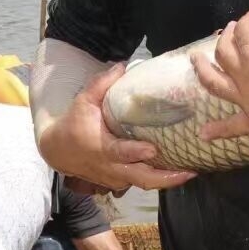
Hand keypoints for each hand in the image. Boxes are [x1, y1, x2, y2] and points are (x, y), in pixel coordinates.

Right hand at [38, 65, 194, 192]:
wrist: (58, 151)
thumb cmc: (74, 123)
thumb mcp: (83, 101)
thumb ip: (102, 84)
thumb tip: (123, 65)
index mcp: (102, 147)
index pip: (120, 153)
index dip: (135, 153)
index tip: (153, 150)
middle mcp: (111, 167)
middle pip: (140, 179)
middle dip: (165, 178)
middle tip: (189, 172)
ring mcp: (116, 178)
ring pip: (144, 184)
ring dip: (166, 181)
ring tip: (190, 172)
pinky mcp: (119, 182)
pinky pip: (141, 183)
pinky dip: (159, 180)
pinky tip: (177, 171)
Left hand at [190, 0, 248, 139]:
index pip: (243, 29)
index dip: (248, 18)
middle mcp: (244, 74)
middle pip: (224, 52)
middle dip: (227, 37)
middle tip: (232, 30)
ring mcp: (247, 99)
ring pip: (215, 83)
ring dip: (202, 70)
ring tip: (195, 60)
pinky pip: (232, 126)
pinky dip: (217, 130)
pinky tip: (203, 134)